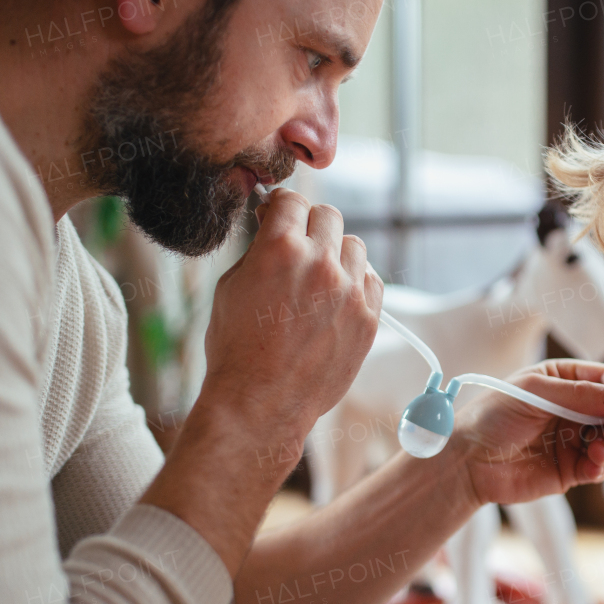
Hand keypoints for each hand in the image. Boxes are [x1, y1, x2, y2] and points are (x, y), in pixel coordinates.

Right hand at [199, 187, 383, 429]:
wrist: (261, 402)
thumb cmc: (236, 349)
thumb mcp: (231, 287)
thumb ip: (258, 251)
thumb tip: (272, 229)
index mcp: (280, 248)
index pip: (293, 200)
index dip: (282, 206)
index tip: (278, 215)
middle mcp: (320, 263)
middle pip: (328, 216)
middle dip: (310, 225)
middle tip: (298, 245)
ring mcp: (349, 292)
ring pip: (355, 246)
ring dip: (337, 253)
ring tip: (319, 275)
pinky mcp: (368, 319)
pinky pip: (372, 281)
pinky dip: (357, 282)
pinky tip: (337, 297)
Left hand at [453, 359, 603, 508]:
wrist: (467, 460)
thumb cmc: (493, 415)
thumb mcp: (534, 392)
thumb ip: (579, 394)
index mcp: (563, 381)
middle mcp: (572, 410)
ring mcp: (572, 440)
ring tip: (603, 447)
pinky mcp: (569, 470)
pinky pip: (597, 467)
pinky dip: (601, 466)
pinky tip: (594, 464)